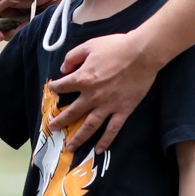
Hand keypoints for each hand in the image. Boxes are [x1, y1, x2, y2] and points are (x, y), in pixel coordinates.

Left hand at [48, 30, 162, 151]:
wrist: (142, 54)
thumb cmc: (116, 47)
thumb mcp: (89, 45)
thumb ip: (73, 57)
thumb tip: (64, 69)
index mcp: (82, 79)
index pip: (62, 87)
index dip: (55, 88)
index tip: (53, 90)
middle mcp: (92, 96)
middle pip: (72, 112)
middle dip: (60, 121)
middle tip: (52, 127)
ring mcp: (108, 106)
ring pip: (89, 126)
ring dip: (78, 138)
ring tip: (70, 147)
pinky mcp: (123, 110)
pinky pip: (112, 129)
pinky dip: (105, 141)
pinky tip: (99, 150)